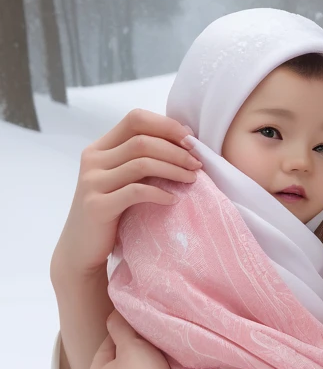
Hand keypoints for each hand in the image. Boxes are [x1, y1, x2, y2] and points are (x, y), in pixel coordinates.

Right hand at [51, 109, 201, 281]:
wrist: (80, 249)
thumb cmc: (110, 211)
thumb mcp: (121, 178)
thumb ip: (139, 158)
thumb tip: (185, 141)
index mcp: (99, 147)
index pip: (135, 119)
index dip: (166, 125)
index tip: (190, 140)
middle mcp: (92, 160)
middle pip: (142, 141)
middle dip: (176, 150)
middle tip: (197, 164)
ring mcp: (92, 182)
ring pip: (141, 163)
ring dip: (173, 169)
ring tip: (191, 179)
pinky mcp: (96, 206)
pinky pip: (135, 192)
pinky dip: (160, 193)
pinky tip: (173, 200)